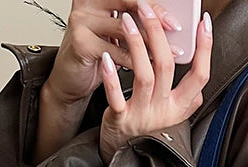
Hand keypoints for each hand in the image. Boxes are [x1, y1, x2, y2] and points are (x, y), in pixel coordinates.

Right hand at [45, 0, 186, 106]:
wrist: (72, 78)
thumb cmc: (98, 55)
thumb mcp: (120, 36)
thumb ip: (137, 26)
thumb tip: (171, 26)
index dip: (154, 4)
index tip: (175, 17)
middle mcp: (88, 3)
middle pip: (127, 2)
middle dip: (154, 16)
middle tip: (175, 28)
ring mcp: (82, 21)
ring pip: (123, 28)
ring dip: (150, 42)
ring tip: (169, 53)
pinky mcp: (80, 43)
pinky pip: (115, 51)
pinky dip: (134, 61)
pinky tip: (149, 68)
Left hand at [99, 4, 212, 165]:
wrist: (126, 159)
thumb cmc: (147, 132)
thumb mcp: (173, 115)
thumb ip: (187, 96)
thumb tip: (200, 70)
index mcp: (181, 108)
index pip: (200, 76)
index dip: (205, 49)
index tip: (204, 23)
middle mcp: (165, 111)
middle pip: (168, 68)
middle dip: (159, 33)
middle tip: (149, 8)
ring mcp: (143, 117)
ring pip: (144, 76)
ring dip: (136, 45)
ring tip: (129, 20)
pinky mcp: (121, 121)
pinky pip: (116, 98)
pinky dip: (111, 77)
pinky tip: (106, 58)